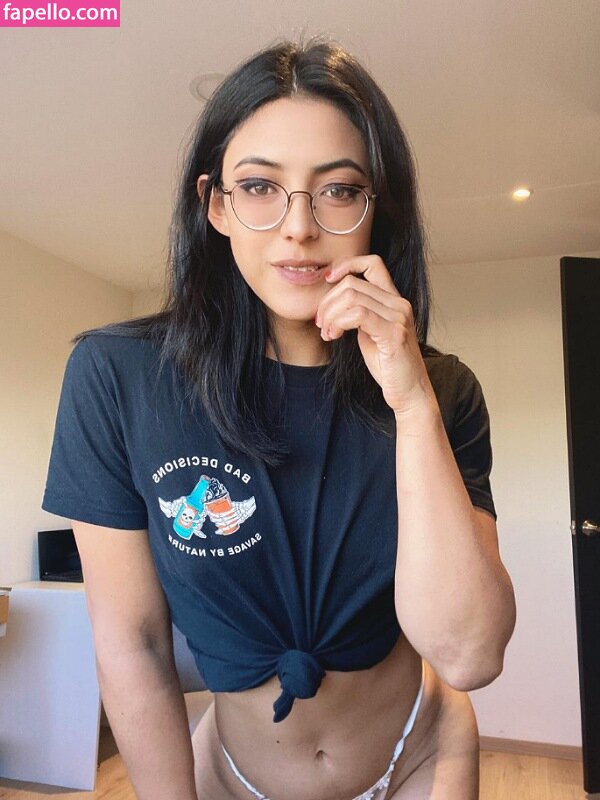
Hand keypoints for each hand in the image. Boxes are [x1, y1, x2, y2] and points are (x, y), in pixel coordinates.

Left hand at [315, 255, 434, 415]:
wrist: (410, 393)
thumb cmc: (389, 366)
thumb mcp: (371, 334)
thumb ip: (360, 314)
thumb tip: (334, 303)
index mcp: (394, 300)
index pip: (372, 263)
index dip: (347, 265)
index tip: (328, 280)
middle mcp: (399, 303)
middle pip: (352, 283)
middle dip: (327, 301)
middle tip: (320, 323)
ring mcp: (398, 317)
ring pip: (351, 297)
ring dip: (330, 315)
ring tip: (327, 333)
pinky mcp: (393, 334)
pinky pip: (357, 315)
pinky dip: (338, 323)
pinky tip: (334, 336)